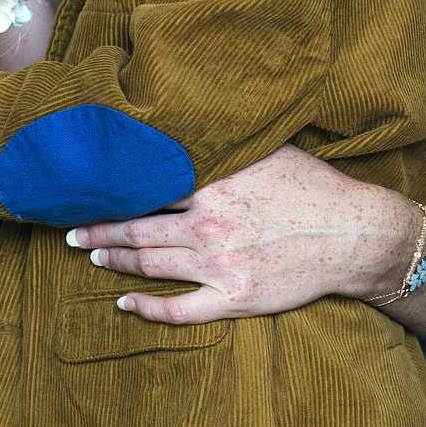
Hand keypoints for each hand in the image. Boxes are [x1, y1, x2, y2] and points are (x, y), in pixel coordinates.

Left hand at [66, 144, 419, 324]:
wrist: (354, 234)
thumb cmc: (313, 187)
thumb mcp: (267, 149)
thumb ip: (225, 141)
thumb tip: (191, 116)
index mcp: (213, 184)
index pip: (147, 186)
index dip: (113, 190)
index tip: (87, 189)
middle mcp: (209, 223)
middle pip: (137, 227)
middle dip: (99, 229)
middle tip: (71, 232)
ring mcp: (219, 264)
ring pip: (150, 263)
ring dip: (115, 260)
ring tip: (92, 256)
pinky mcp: (234, 298)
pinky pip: (179, 310)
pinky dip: (147, 308)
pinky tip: (124, 304)